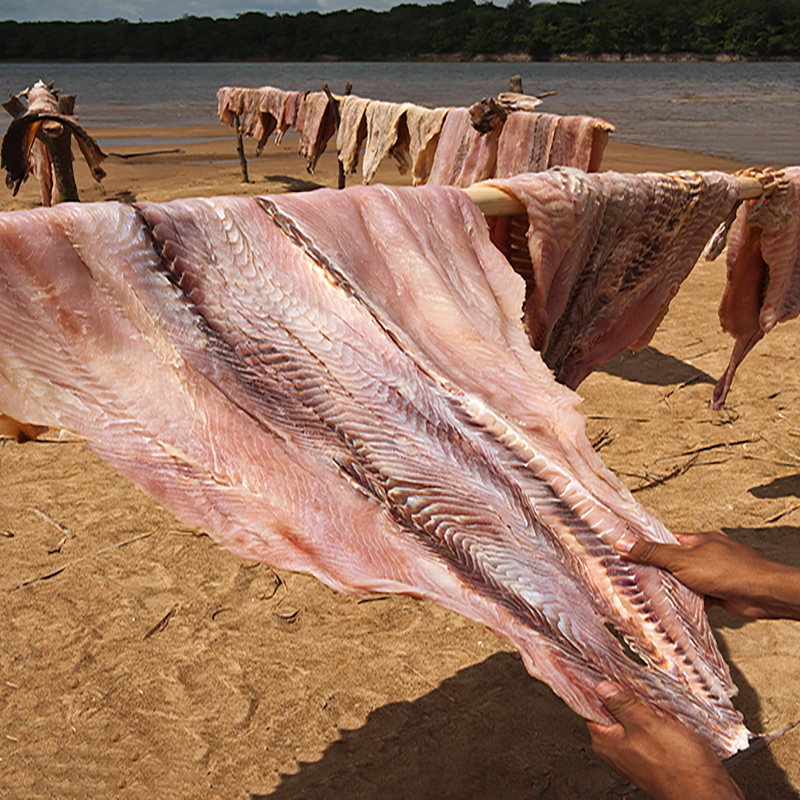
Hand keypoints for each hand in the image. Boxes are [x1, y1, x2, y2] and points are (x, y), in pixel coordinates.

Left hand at [587, 681, 743, 799]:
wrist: (710, 795)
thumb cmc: (680, 767)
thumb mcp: (647, 724)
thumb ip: (622, 704)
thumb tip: (602, 688)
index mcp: (607, 742)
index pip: (591, 707)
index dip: (598, 688)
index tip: (604, 671)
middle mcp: (618, 751)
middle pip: (613, 712)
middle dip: (624, 696)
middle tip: (634, 682)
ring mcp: (636, 756)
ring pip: (634, 721)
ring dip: (644, 708)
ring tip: (654, 697)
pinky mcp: (655, 759)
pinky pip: (650, 732)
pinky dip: (657, 721)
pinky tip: (667, 714)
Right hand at [616, 530, 799, 619]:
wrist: (763, 593)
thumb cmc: (729, 570)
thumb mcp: (682, 560)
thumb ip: (652, 553)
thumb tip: (623, 543)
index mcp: (696, 541)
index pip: (664, 541)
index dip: (646, 548)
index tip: (626, 553)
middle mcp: (703, 556)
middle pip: (672, 563)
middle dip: (657, 572)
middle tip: (633, 578)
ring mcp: (711, 575)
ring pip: (683, 582)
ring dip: (672, 589)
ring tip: (649, 595)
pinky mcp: (717, 594)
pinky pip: (695, 597)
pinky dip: (686, 603)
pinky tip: (674, 609)